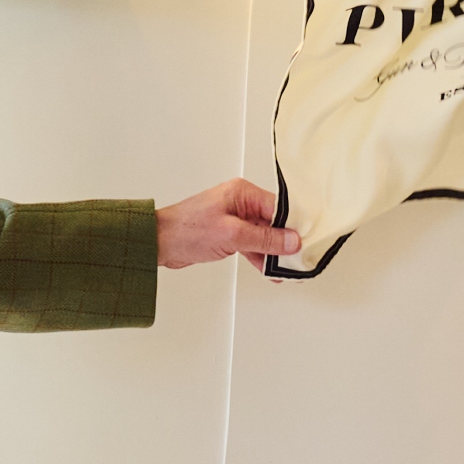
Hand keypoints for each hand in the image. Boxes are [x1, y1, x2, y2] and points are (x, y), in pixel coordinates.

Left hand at [156, 178, 300, 271]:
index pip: (278, 207)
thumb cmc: (186, 230)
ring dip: (273, 252)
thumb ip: (264, 239)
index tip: (304, 242)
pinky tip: (270, 271)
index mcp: (242, 193)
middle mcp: (240, 202)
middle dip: (285, 241)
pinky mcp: (229, 233)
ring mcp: (234, 218)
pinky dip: (260, 257)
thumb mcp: (232, 235)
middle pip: (274, 221)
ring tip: (286, 269)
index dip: (293, 226)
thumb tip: (291, 241)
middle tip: (297, 259)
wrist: (159, 243)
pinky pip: (252, 244)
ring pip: (264, 235)